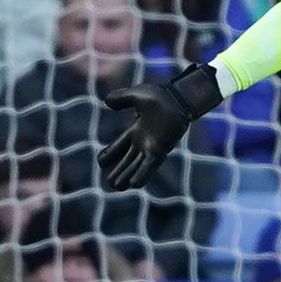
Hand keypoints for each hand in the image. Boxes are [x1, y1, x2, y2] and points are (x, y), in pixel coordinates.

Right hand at [97, 63, 221, 189]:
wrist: (178, 98)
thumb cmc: (162, 96)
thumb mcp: (136, 95)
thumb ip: (121, 97)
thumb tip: (107, 102)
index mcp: (137, 130)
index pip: (119, 146)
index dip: (110, 154)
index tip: (101, 162)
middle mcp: (144, 141)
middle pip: (127, 160)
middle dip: (119, 171)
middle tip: (111, 182)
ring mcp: (152, 147)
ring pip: (136, 166)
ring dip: (126, 176)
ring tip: (117, 187)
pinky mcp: (160, 150)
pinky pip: (149, 166)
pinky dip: (141, 174)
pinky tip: (133, 184)